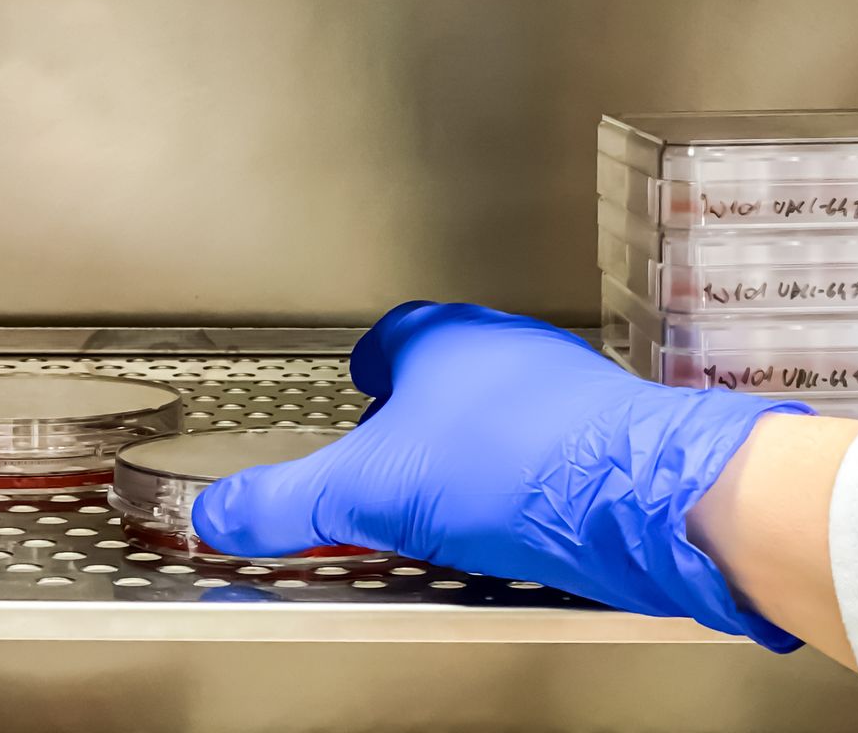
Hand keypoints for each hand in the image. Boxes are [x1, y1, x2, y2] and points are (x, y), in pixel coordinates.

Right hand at [192, 301, 810, 649]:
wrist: (644, 497)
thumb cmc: (505, 467)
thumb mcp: (367, 494)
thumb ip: (284, 504)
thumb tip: (213, 515)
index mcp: (442, 340)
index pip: (392, 335)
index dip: (367, 366)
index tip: (358, 388)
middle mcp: (507, 348)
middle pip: (448, 369)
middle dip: (417, 410)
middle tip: (392, 454)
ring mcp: (566, 387)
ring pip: (503, 404)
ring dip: (474, 442)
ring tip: (449, 497)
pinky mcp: (611, 434)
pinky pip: (549, 445)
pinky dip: (524, 475)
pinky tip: (515, 521)